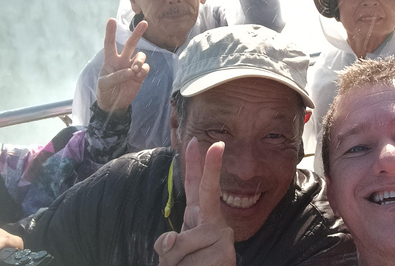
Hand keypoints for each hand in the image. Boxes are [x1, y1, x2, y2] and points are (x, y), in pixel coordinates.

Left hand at [96, 18, 149, 113]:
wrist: (114, 106)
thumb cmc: (105, 92)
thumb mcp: (104, 84)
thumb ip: (116, 76)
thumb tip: (130, 71)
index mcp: (110, 60)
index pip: (110, 44)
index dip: (111, 32)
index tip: (111, 20)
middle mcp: (122, 61)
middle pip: (131, 44)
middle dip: (137, 33)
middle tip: (144, 23)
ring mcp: (132, 67)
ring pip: (140, 55)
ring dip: (139, 60)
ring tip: (135, 69)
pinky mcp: (140, 75)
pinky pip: (145, 67)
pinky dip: (144, 69)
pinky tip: (139, 73)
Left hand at [155, 138, 234, 265]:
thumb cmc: (189, 264)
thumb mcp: (171, 254)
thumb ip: (167, 244)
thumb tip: (171, 239)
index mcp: (200, 216)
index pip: (194, 186)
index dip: (194, 164)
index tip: (194, 141)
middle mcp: (215, 222)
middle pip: (209, 191)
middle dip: (212, 167)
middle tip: (218, 144)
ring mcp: (224, 236)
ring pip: (181, 243)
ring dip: (175, 261)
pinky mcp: (227, 253)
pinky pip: (192, 259)